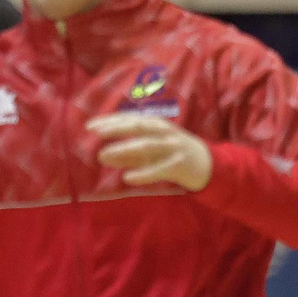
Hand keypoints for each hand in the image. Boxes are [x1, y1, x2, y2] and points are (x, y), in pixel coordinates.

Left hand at [89, 113, 211, 191]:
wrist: (208, 164)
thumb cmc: (172, 154)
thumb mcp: (149, 151)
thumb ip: (127, 154)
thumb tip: (101, 156)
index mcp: (155, 125)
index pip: (130, 119)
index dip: (110, 120)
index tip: (89, 125)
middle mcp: (163, 132)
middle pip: (138, 126)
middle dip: (116, 128)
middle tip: (95, 132)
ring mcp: (172, 147)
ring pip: (147, 145)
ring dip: (124, 149)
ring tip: (103, 155)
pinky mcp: (179, 164)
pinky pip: (159, 169)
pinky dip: (143, 173)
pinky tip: (127, 178)